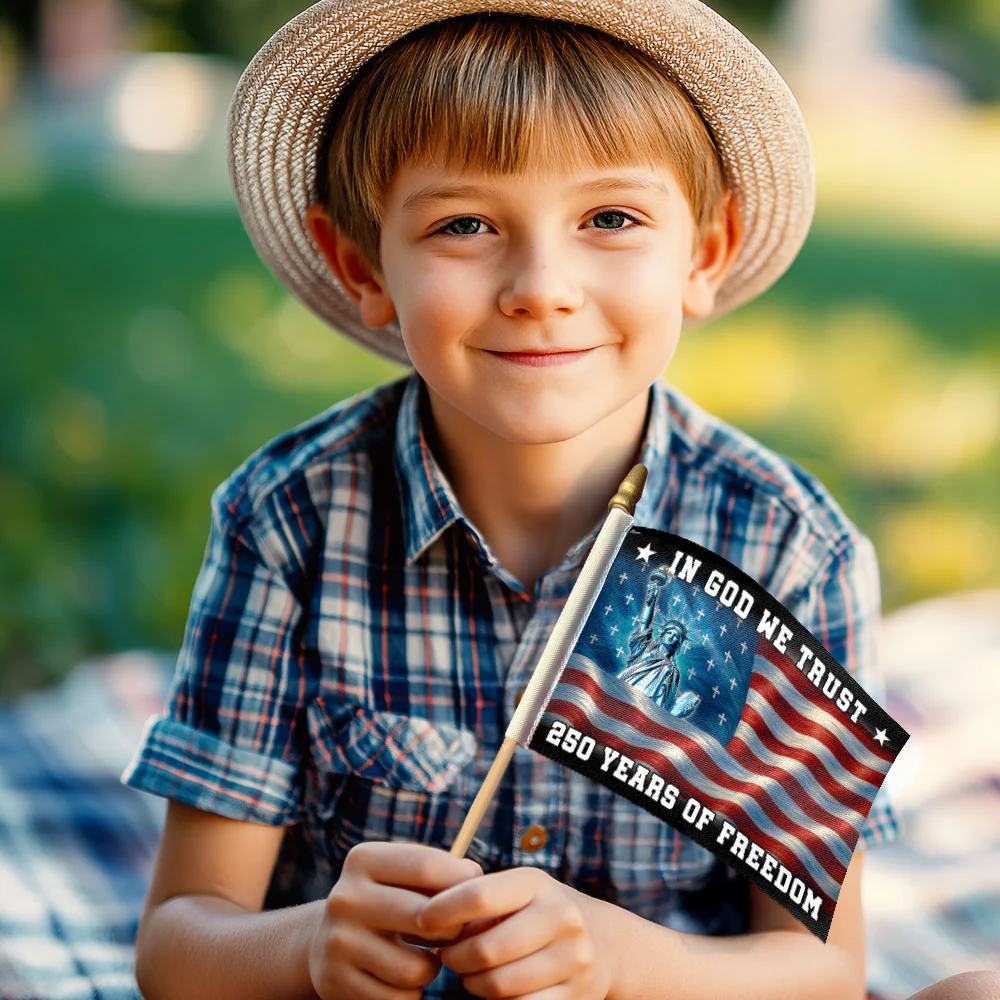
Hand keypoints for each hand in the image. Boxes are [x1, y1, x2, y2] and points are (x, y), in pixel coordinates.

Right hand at [308, 840, 482, 998]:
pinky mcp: (336, 982)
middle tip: (451, 933)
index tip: (473, 895)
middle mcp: (345, 898)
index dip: (461, 884)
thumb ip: (438, 872)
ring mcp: (338, 942)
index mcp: (363, 860)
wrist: (326, 941)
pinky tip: (401, 979)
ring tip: (424, 958)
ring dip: (431, 968)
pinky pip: (399, 998)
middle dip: (451, 930)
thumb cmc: (384, 901)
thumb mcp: (400, 875)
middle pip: (425, 918)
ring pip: (416, 968)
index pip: (426, 867)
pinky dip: (411, 993)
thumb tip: (473, 877)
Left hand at [414, 866, 614, 999]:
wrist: (606, 943)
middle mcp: (561, 918)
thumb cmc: (540, 912)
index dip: (442, 911)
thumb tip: (424, 919)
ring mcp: (574, 960)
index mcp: (537, 884)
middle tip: (448, 956)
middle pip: (485, 949)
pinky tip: (497, 988)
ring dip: (473, 984)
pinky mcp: (576, 997)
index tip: (420, 921)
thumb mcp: (518, 892)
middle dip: (455, 957)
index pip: (478, 895)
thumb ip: (477, 899)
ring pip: (499, 985)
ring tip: (471, 972)